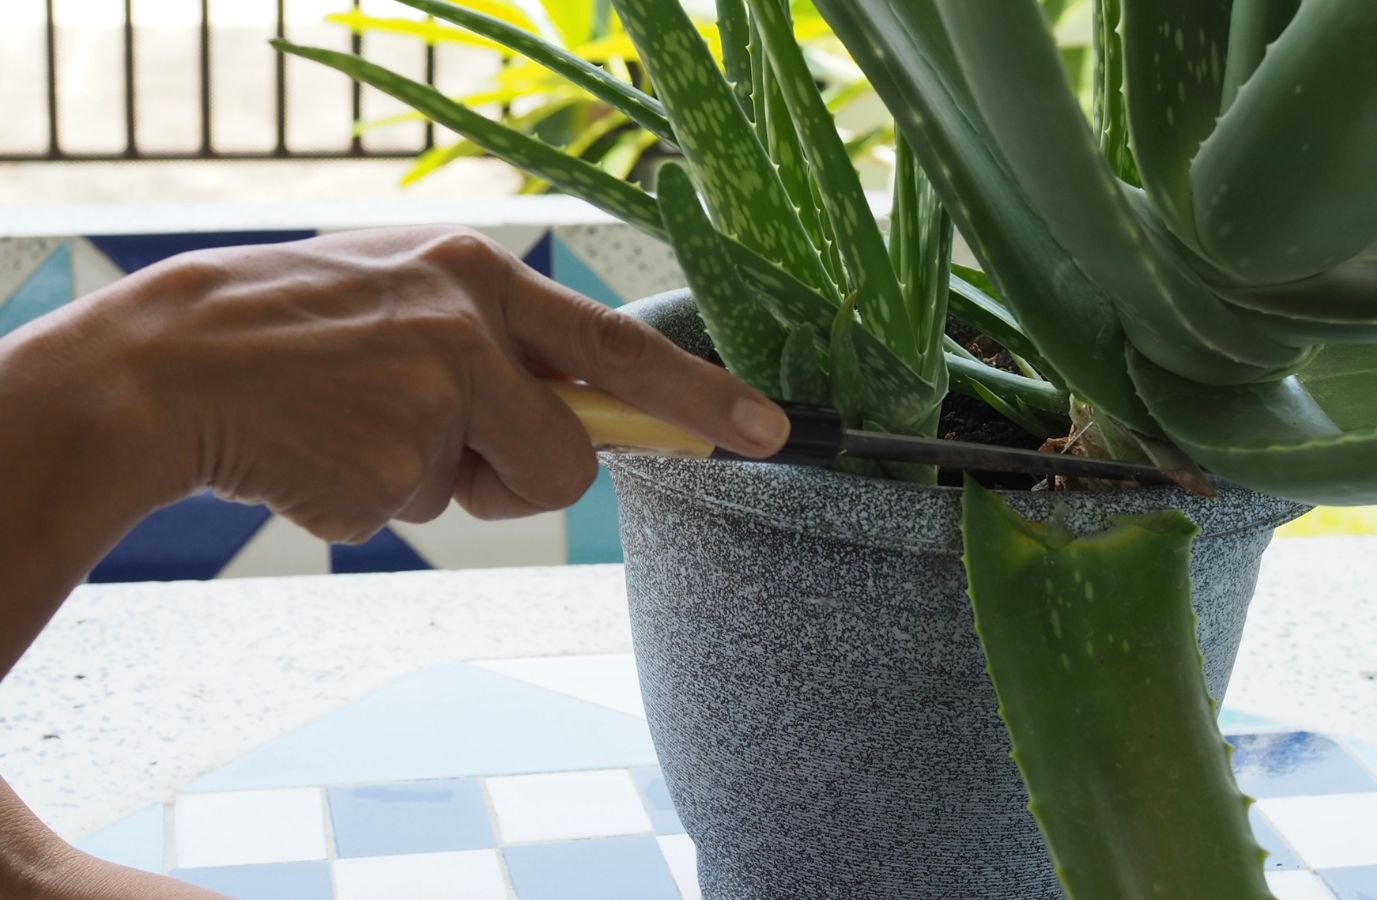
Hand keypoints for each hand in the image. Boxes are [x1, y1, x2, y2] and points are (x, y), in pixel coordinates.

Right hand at [68, 226, 789, 542]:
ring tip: (360, 428)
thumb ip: (497, 341)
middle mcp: (466, 332)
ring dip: (443, 486)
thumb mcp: (405, 295)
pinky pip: (411, 516)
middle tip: (447, 445)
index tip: (770, 433)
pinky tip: (317, 451)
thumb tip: (588, 412)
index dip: (702, 397)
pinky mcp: (382, 469)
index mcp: (479, 278)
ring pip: (493, 496)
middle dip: (527, 477)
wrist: (165, 361)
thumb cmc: (295, 327)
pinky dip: (368, 501)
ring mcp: (426, 401)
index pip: (620, 349)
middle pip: (570, 460)